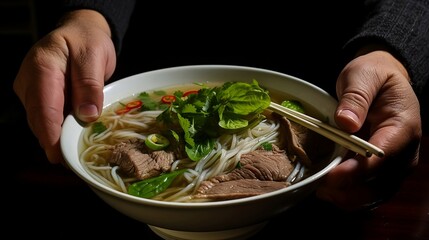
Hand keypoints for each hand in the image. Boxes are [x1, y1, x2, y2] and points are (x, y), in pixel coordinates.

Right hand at [13, 10, 116, 163]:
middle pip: (39, 117)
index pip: (43, 106)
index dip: (50, 133)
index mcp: (42, 67)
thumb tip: (87, 115)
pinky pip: (47, 116)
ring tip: (75, 154)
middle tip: (73, 162)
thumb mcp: (94, 56)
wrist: (80, 32)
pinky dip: (59, 129)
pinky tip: (72, 139)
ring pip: (41, 120)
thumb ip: (89, 84)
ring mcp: (31, 89)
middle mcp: (30, 80)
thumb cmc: (87, 41)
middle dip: (54, 141)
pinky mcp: (38, 96)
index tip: (58, 154)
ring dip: (56, 137)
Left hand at [316, 49, 421, 210]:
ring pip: (372, 195)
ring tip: (316, 185)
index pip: (381, 159)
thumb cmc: (373, 76)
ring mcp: (395, 167)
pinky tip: (326, 187)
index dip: (353, 172)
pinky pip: (367, 192)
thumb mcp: (364, 75)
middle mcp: (404, 154)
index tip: (327, 175)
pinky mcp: (382, 172)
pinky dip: (346, 195)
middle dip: (345, 189)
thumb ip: (356, 97)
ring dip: (344, 196)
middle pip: (377, 185)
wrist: (383, 81)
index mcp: (403, 129)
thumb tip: (346, 122)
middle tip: (314, 182)